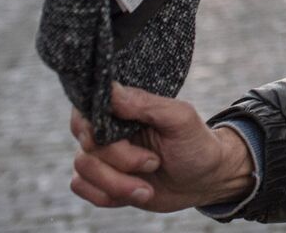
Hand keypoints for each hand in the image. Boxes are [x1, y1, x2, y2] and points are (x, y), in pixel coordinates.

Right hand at [70, 83, 254, 212]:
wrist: (204, 179)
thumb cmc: (195, 143)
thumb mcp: (180, 119)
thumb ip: (147, 104)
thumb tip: (112, 89)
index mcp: (125, 107)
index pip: (87, 109)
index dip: (95, 127)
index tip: (124, 139)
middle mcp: (108, 128)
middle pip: (88, 144)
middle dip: (122, 160)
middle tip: (154, 162)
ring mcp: (103, 154)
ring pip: (83, 169)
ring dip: (118, 183)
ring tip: (148, 187)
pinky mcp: (100, 179)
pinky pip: (81, 187)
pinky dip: (108, 195)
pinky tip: (137, 192)